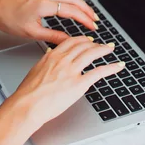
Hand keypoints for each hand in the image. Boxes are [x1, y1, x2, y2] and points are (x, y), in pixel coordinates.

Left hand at [0, 0, 98, 43]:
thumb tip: (68, 41)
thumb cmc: (8, 20)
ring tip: (88, 11)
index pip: (71, 11)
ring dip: (80, 1)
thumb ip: (53, 36)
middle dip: (87, 10)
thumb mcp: (32, 33)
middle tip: (95, 20)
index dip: (84, 19)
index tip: (92, 27)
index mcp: (42, 4)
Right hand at [9, 36, 124, 128]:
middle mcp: (63, 60)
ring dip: (104, 50)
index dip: (82, 39)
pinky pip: (99, 72)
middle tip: (102, 44)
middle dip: (95, 44)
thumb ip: (46, 61)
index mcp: (52, 56)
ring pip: (92, 54)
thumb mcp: (35, 70)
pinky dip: (111, 67)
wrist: (26, 105)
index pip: (71, 42)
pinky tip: (118, 66)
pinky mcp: (79, 84)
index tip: (87, 40)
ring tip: (110, 48)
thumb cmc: (28, 93)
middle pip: (84, 46)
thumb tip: (50, 53)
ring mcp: (72, 71)